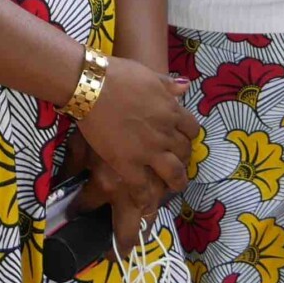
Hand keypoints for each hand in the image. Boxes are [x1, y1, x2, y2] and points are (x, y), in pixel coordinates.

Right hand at [79, 58, 196, 242]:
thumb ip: (168, 85)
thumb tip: (186, 86)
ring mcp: (149, 151)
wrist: (92, 87)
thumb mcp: (148, 75)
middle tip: (178, 163)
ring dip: (176, 182)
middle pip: (184, 152)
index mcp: (171, 110)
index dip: (188, 137)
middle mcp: (165, 133)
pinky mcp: (128, 164)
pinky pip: (143, 187)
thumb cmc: (117, 75)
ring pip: (173, 173)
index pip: (191, 128)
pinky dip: (146, 199)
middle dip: (183, 159)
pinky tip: (146, 207)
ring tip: (174, 187)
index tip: (183, 140)